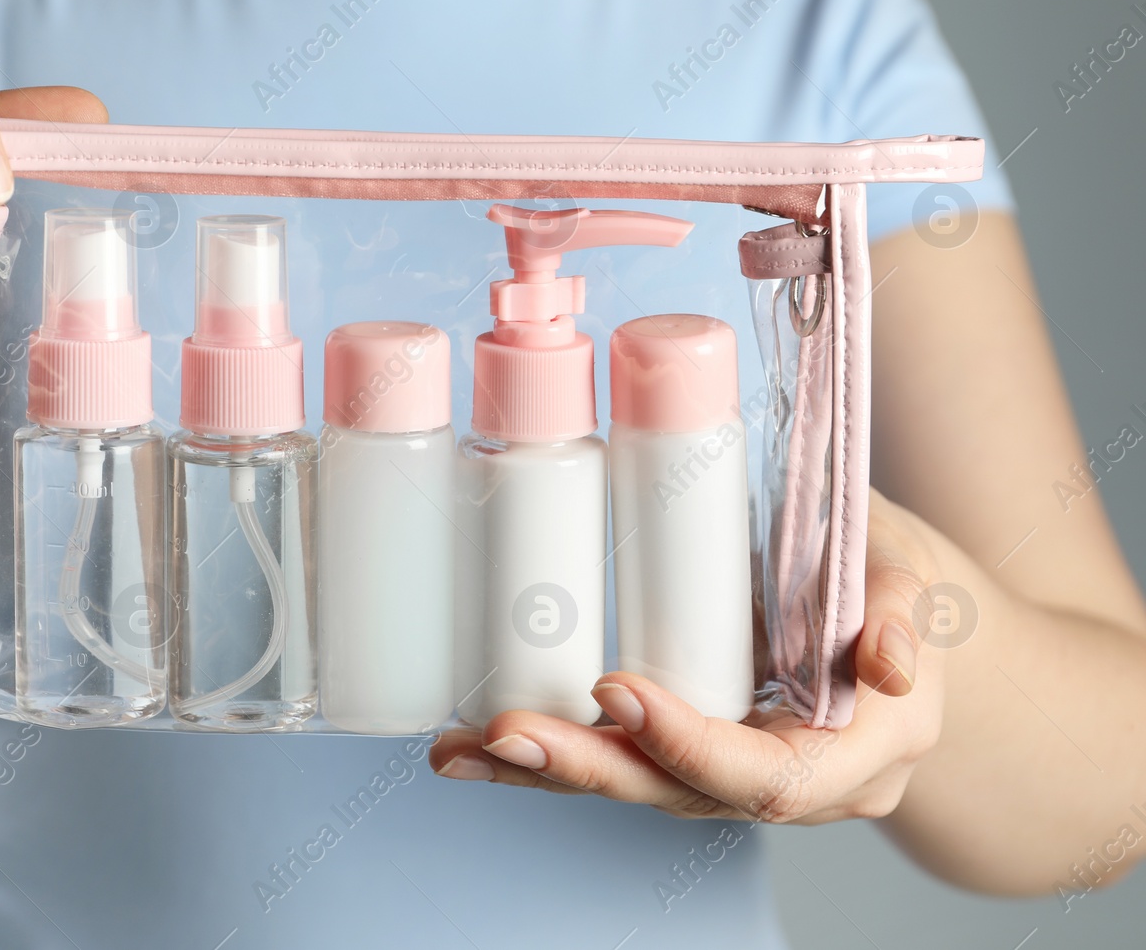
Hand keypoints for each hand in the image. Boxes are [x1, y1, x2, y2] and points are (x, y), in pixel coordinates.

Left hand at [430, 490, 946, 824]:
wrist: (886, 612)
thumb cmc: (891, 579)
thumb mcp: (906, 572)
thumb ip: (899, 611)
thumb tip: (886, 664)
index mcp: (861, 753)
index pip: (767, 777)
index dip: (688, 744)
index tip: (614, 689)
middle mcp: (794, 786)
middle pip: (682, 795)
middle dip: (588, 767)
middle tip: (504, 732)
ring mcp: (732, 775)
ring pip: (636, 786)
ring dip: (544, 770)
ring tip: (461, 750)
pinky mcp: (686, 755)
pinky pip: (618, 762)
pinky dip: (546, 756)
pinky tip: (473, 747)